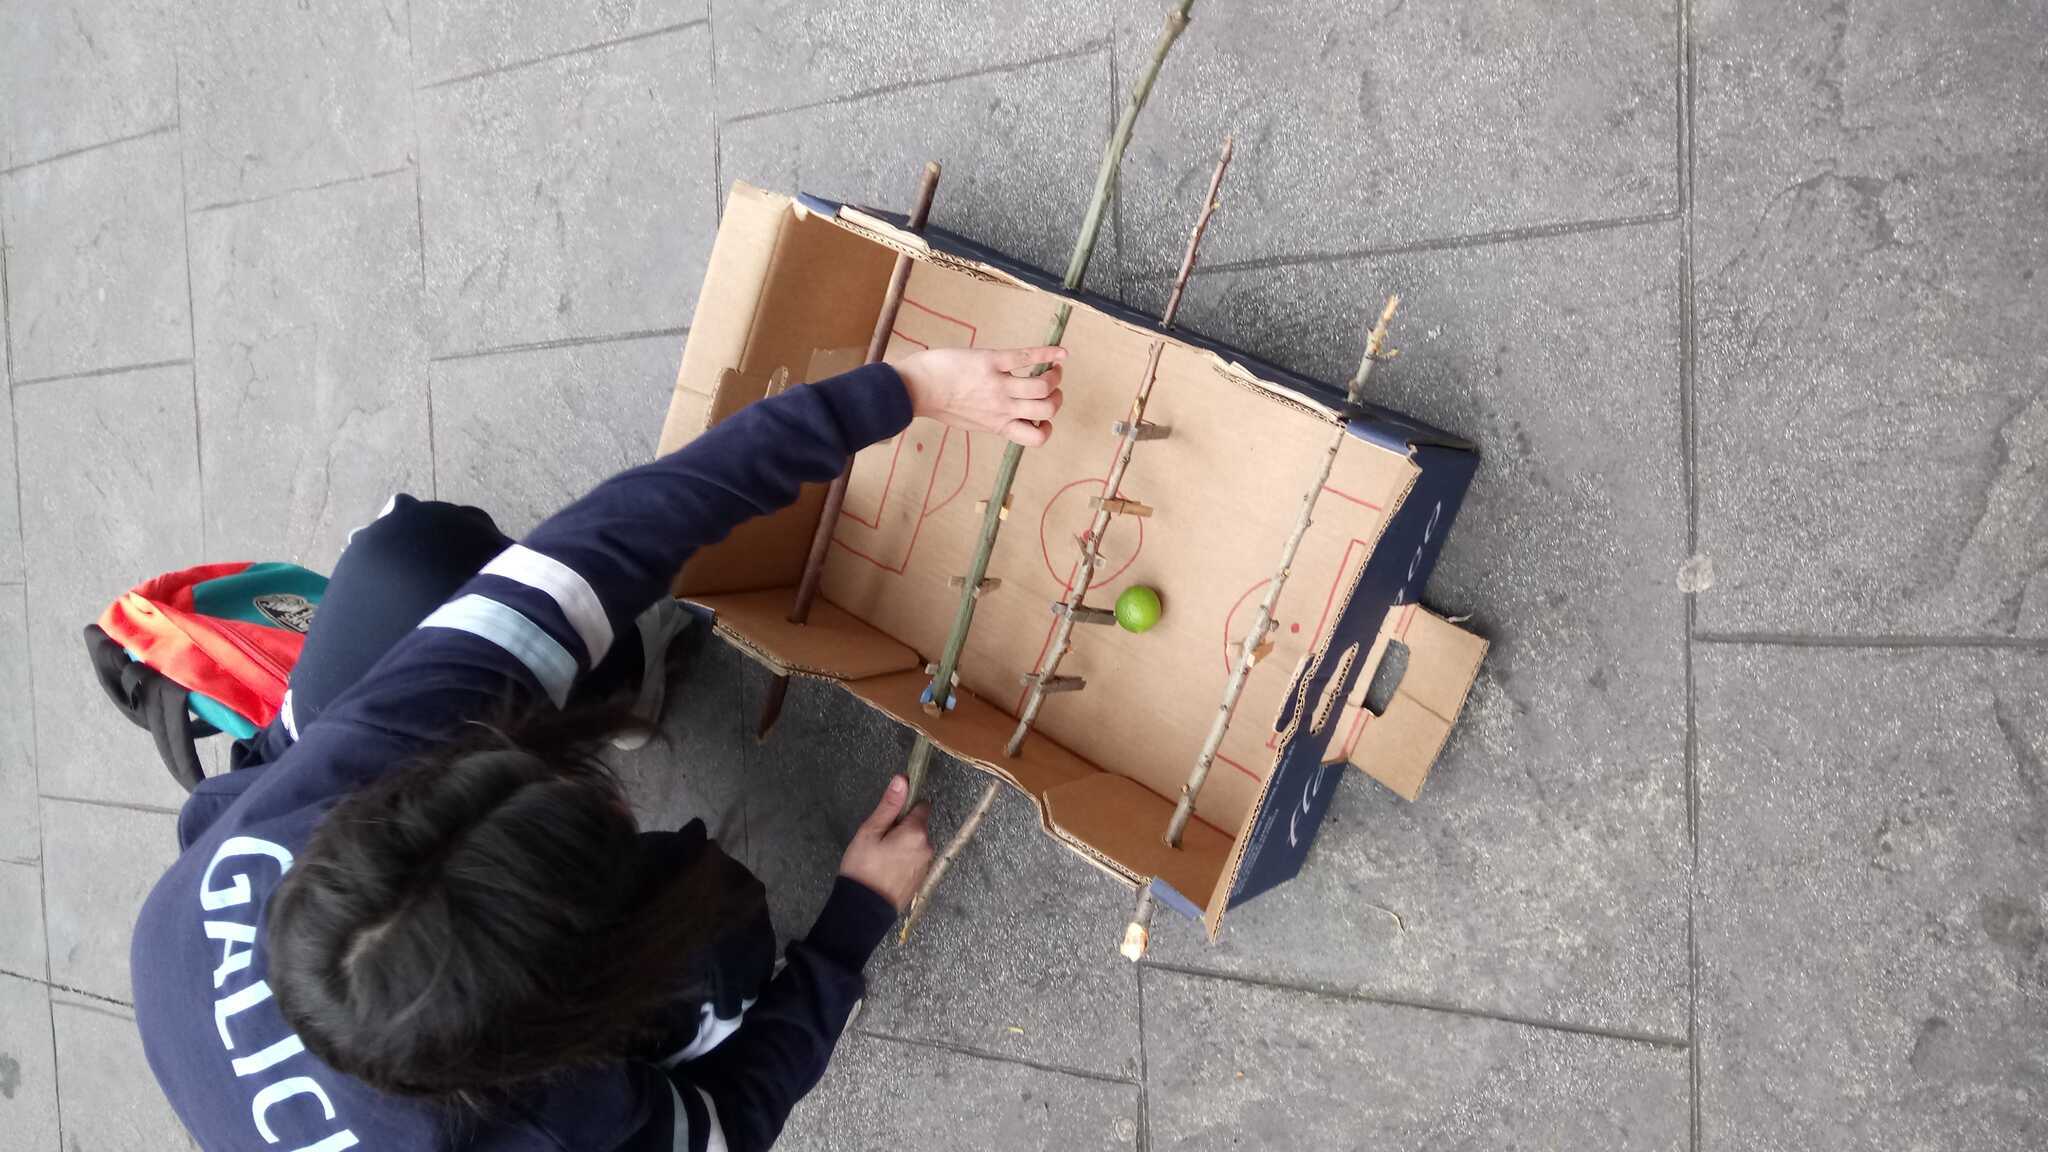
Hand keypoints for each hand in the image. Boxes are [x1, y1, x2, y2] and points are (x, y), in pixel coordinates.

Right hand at [838, 775, 932, 912]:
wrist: (864, 910)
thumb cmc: (863, 867)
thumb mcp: (870, 832)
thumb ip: (889, 806)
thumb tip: (903, 779)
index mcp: (916, 832)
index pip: (922, 806)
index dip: (905, 807)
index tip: (888, 818)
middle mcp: (927, 847)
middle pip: (918, 826)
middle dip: (902, 828)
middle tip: (878, 840)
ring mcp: (926, 865)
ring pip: (916, 844)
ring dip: (903, 845)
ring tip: (880, 857)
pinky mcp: (921, 880)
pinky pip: (915, 860)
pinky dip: (904, 860)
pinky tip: (886, 869)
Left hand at [895, 345, 1067, 446]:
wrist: (915, 387)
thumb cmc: (939, 403)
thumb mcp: (971, 421)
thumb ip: (992, 419)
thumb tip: (1008, 417)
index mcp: (998, 425)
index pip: (1036, 438)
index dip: (1047, 428)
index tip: (1042, 418)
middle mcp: (1002, 407)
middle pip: (1047, 409)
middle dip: (1057, 398)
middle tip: (1050, 388)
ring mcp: (998, 384)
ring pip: (1043, 386)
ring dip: (1055, 376)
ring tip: (1053, 368)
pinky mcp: (991, 361)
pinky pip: (1026, 357)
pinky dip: (1049, 353)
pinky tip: (1062, 352)